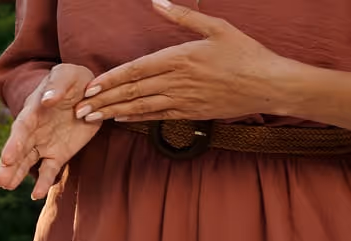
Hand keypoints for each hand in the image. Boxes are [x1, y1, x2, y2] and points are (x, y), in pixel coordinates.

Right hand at [0, 63, 102, 199]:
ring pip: (27, 162)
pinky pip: (49, 170)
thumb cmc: (73, 79)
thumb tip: (47, 99)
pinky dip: (43, 182)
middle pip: (18, 150)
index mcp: (33, 112)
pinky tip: (36, 195)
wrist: (87, 89)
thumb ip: (57, 85)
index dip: (13, 145)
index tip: (6, 158)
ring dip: (17, 175)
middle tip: (1, 181)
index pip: (21, 130)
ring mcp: (44, 144)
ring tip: (6, 187)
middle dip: (9, 166)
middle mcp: (34, 131)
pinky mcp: (58, 153)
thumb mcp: (67, 75)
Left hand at [75, 0, 300, 122]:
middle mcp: (177, 80)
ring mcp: (184, 99)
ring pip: (141, 106)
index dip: (110, 79)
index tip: (90, 86)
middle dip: (103, 100)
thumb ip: (183, 16)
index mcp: (180, 57)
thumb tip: (157, 0)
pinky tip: (120, 119)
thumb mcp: (216, 27)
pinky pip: (158, 116)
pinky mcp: (192, 112)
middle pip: (132, 91)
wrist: (271, 84)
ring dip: (114, 112)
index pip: (136, 69)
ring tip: (91, 117)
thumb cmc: (245, 53)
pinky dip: (137, 118)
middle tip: (79, 108)